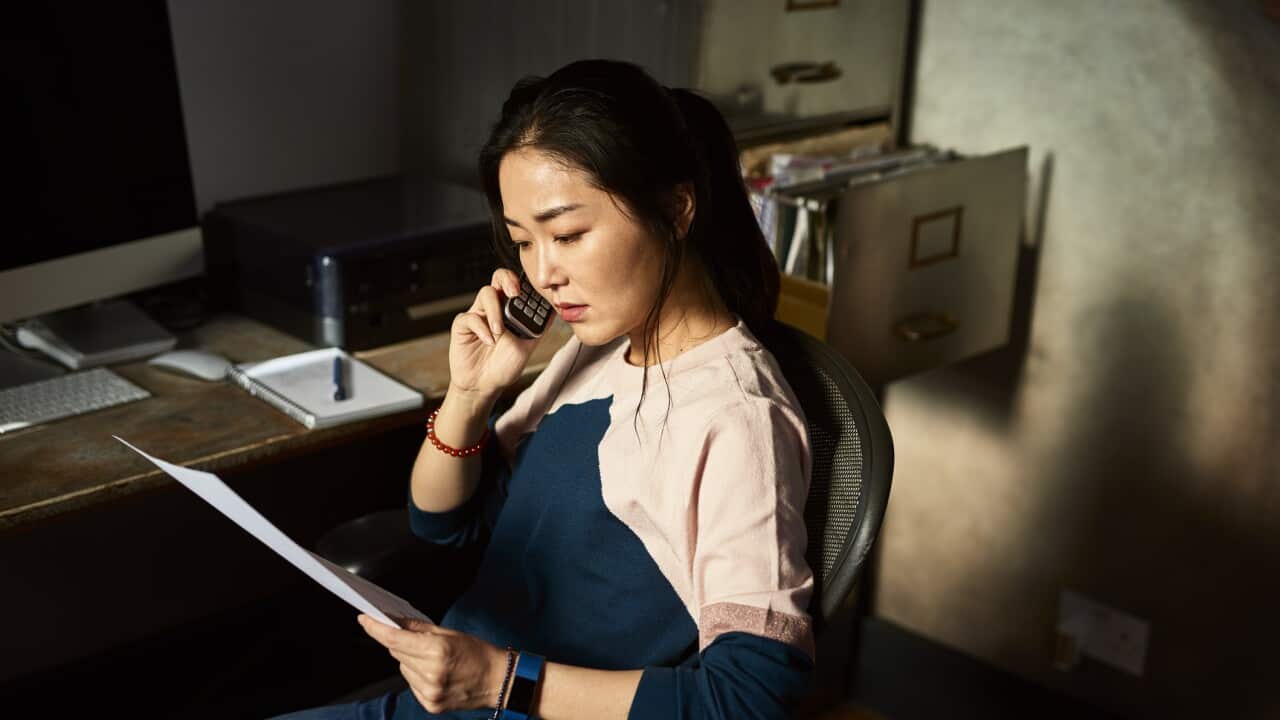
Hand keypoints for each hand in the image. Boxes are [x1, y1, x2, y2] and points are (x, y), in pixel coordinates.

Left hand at [358, 615, 507, 714]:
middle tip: (415, 638)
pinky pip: (411, 683)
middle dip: (400, 642)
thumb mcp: (451, 634)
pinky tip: (434, 672)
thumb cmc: (479, 654)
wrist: (498, 681)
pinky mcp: (430, 704)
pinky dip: (416, 675)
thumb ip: (420, 629)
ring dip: (409, 660)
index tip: (364, 619)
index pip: (395, 639)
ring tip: (432, 658)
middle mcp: (431, 673)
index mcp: (437, 651)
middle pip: (397, 652)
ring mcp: (429, 692)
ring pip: (402, 668)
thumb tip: (395, 621)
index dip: (376, 628)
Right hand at [447, 268, 542, 398]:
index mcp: (510, 308)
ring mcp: (478, 314)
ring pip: (486, 294)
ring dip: (495, 311)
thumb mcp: (528, 345)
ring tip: (500, 331)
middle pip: (498, 277)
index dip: (524, 282)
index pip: (516, 284)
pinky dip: (482, 329)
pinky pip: (471, 317)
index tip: (532, 291)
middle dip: (508, 279)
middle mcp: (494, 307)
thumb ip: (539, 327)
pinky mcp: (462, 325)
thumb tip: (555, 310)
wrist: (485, 385)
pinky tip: (489, 341)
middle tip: (515, 293)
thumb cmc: (504, 365)